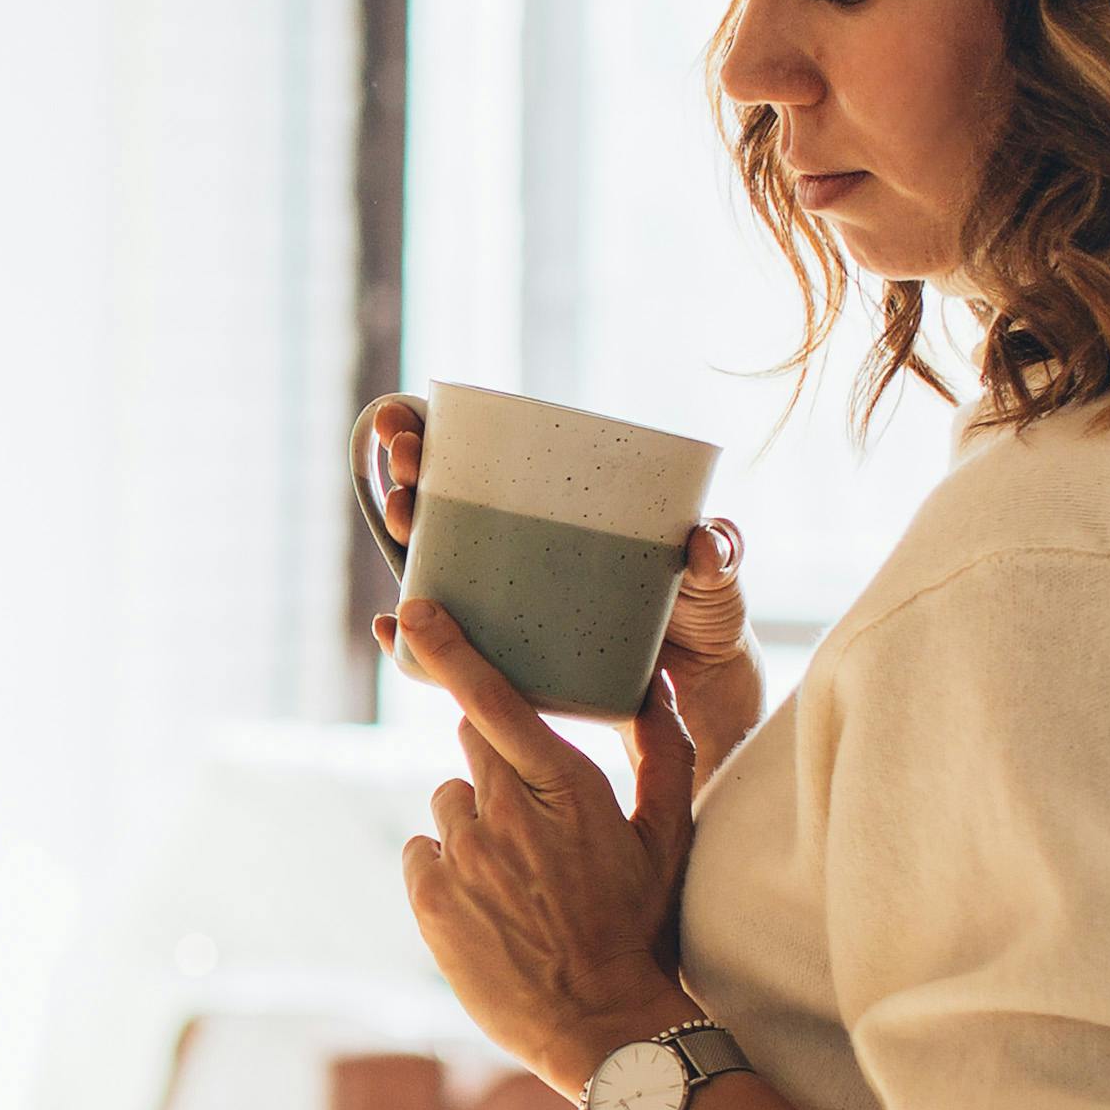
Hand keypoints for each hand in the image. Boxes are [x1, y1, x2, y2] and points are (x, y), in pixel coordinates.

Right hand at [362, 399, 760, 784]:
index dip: (436, 432)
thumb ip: (720, 553)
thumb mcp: (719, 577)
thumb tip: (702, 541)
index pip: (487, 457)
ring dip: (408, 536)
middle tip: (406, 467)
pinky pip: (451, 645)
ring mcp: (512, 600)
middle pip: (448, 498)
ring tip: (403, 516)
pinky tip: (389, 630)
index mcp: (565, 510)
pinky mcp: (511, 657)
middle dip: (411, 474)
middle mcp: (527, 547)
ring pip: (439, 562)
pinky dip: (412, 642)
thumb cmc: (706, 613)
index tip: (408, 418)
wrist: (703, 690)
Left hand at [380, 595, 705, 1096]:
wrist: (600, 1025)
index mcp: (563, 785)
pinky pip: (423, 853)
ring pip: (448, 804)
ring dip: (475, 827)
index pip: (492, 699)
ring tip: (518, 881)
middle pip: (471, 745)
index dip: (449, 649)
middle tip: (535, 826)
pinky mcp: (429, 897)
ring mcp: (461, 855)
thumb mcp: (668, 836)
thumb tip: (654, 683)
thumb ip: (663, 751)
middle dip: (498, 768)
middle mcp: (504, 812)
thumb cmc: (641, 925)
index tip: (413, 611)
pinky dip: (447, 869)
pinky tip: (489, 906)